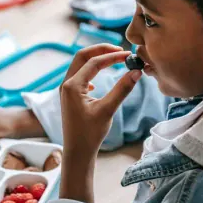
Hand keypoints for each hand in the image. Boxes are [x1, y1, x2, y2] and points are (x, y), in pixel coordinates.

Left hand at [59, 44, 141, 202]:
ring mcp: (66, 89)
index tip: (128, 55)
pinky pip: (79, 75)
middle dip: (101, 50)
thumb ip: (122, 89)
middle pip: (82, 56)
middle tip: (120, 50)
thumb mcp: (107, 110)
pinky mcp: (69, 96)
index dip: (112, 56)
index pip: (94, 62)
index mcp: (72, 86)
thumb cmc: (90, 134)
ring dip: (96, 59)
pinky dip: (90, 70)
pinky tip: (98, 82)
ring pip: (79, 64)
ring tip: (113, 59)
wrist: (77, 152)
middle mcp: (66, 84)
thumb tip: (136, 72)